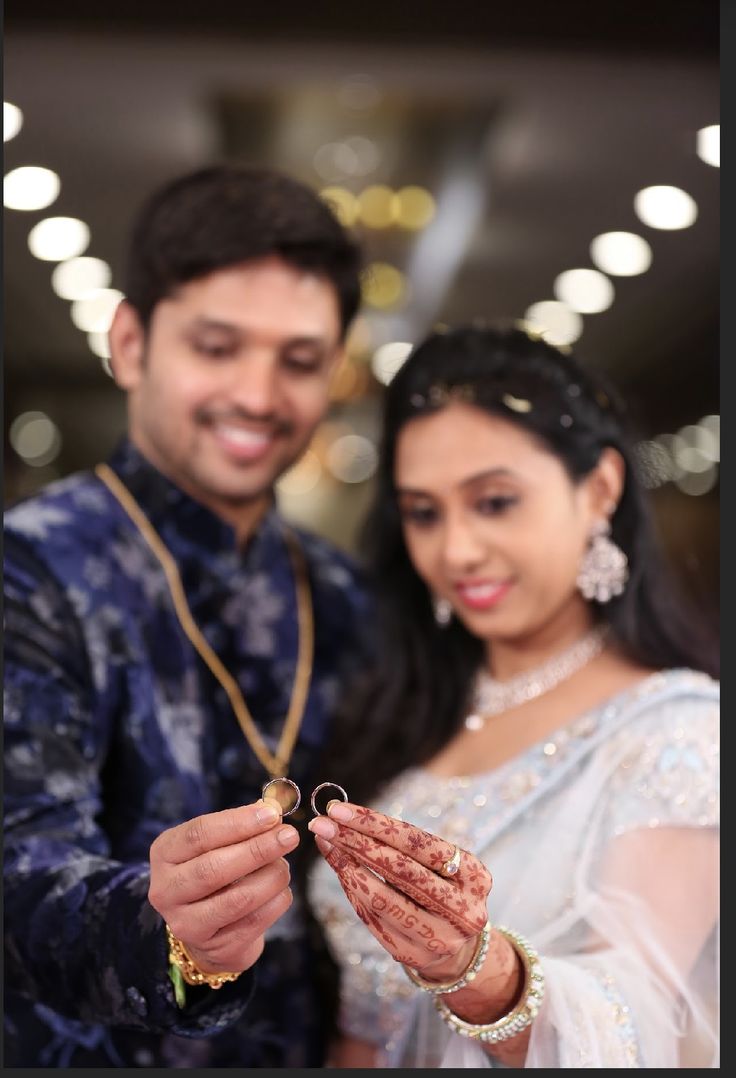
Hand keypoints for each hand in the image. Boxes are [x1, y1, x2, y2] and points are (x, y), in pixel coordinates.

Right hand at [148, 799, 298, 974]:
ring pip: (236, 899)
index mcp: (164, 854)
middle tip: (289, 836)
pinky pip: (253, 922)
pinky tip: (282, 889)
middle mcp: (166, 890)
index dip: (238, 823)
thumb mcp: (216, 843)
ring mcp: (186, 924)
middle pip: (213, 868)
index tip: (272, 815)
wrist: (208, 927)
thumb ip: (241, 825)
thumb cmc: (214, 871)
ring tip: (285, 866)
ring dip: (270, 877)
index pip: (199, 834)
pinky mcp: (213, 948)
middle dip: (257, 850)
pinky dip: (276, 902)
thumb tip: (272, 808)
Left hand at [309, 802, 491, 983]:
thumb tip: (345, 818)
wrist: (459, 947)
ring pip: (383, 899)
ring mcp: (440, 938)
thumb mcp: (439, 864)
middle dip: (356, 842)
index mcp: (475, 876)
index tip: (339, 810)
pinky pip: (374, 920)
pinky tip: (340, 871)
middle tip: (322, 824)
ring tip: (327, 845)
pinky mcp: (414, 957)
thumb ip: (400, 842)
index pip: (419, 842)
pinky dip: (353, 892)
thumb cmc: (442, 889)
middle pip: (400, 869)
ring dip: (348, 868)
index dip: (376, 824)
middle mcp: (462, 909)